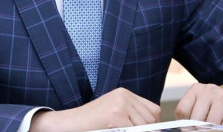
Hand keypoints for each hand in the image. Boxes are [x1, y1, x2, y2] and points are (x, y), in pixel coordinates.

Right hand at [30, 87, 160, 131]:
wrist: (69, 124)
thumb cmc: (91, 123)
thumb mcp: (114, 114)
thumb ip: (132, 116)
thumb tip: (153, 126)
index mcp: (125, 93)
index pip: (153, 109)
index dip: (152, 124)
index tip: (146, 130)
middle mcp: (124, 95)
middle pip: (151, 118)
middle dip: (145, 130)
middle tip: (128, 130)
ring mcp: (120, 104)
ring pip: (144, 126)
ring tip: (118, 129)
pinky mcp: (116, 115)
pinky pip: (134, 130)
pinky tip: (112, 131)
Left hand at [174, 82, 222, 127]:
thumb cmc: (219, 108)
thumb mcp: (203, 107)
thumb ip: (192, 115)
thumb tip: (185, 129)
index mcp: (196, 89)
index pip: (182, 111)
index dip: (185, 124)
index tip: (191, 128)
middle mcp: (208, 90)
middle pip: (196, 119)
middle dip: (199, 129)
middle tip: (204, 129)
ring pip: (210, 123)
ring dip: (212, 130)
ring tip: (215, 128)